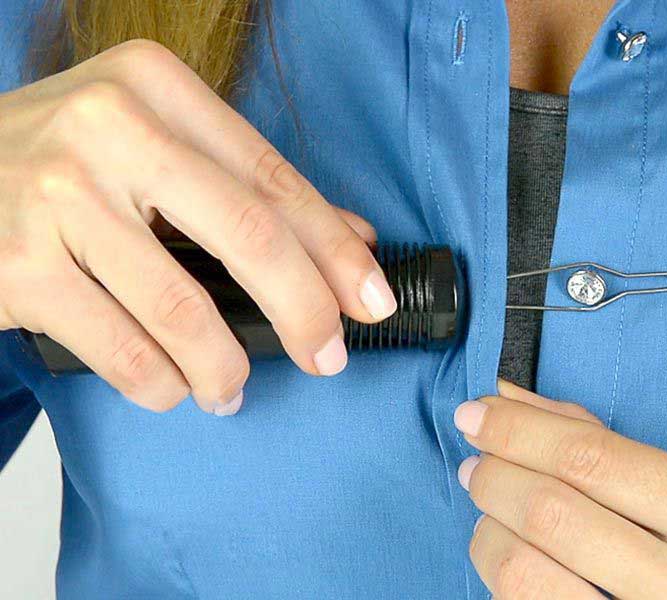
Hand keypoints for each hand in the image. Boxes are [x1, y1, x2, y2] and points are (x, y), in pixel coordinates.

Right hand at [0, 40, 396, 414]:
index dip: (335, 249)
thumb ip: (243, 184)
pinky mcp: (16, 266)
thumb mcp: (148, 143)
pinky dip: (160, 384)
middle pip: (248, 235)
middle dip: (304, 310)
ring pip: (183, 308)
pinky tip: (171, 388)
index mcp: (153, 86)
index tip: (373, 299)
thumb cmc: (57, 162)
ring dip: (224, 366)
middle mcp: (107, 127)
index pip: (271, 178)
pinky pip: (122, 349)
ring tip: (229, 388)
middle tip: (327, 356)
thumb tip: (351, 240)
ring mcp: (55, 195)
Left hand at [454, 381, 666, 599]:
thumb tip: (518, 401)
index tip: (478, 413)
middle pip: (550, 510)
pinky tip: (514, 560)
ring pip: (524, 572)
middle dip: (494, 475)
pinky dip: (504, 578)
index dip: (518, 431)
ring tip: (492, 515)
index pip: (591, 458)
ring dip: (489, 531)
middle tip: (477, 464)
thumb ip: (615, 450)